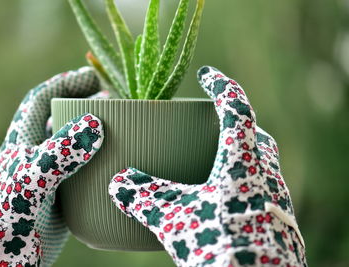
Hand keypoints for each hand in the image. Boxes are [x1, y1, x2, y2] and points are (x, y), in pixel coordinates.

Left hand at [0, 67, 103, 266]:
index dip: (66, 83)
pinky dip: (100, 162)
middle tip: (112, 99)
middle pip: (60, 117)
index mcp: (24, 139)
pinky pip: (84, 170)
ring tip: (120, 127)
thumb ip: (63, 151)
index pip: (42, 98)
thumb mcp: (35, 178)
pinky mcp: (62, 194)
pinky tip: (118, 164)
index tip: (92, 76)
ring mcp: (50, 173)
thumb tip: (96, 123)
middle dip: (85, 103)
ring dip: (95, 133)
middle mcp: (37, 152)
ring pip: (74, 144)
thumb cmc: (8, 215)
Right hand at [109, 66, 306, 266]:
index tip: (207, 74)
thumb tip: (117, 184)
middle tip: (216, 124)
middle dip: (237, 123)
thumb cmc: (218, 245)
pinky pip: (263, 190)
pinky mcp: (279, 221)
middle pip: (256, 135)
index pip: (236, 107)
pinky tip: (227, 200)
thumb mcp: (173, 219)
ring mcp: (276, 198)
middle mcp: (264, 173)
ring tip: (219, 162)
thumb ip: (142, 197)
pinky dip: (246, 184)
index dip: (221, 86)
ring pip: (263, 163)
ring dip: (243, 155)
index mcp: (241, 160)